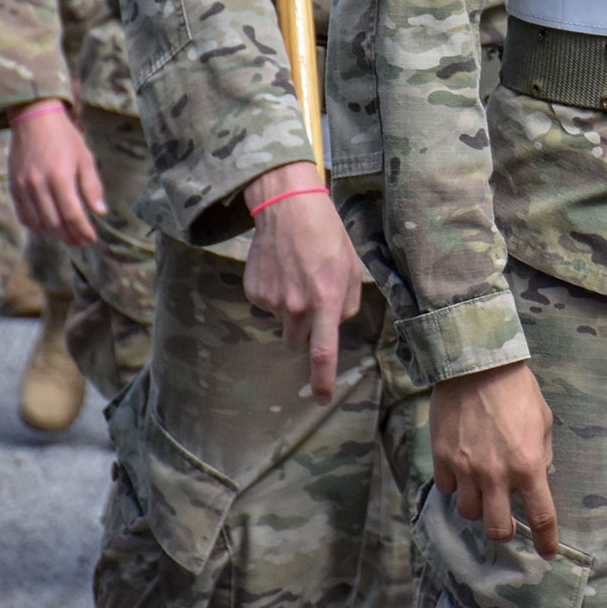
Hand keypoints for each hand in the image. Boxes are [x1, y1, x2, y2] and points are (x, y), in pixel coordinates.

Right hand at [9, 102, 104, 246]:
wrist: (34, 118)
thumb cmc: (64, 137)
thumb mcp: (85, 157)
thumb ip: (92, 186)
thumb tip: (100, 212)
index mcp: (60, 176)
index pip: (72, 214)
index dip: (83, 231)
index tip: (92, 239)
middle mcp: (38, 184)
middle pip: (54, 222)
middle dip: (69, 236)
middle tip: (81, 242)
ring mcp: (23, 186)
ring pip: (37, 222)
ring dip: (53, 235)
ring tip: (67, 238)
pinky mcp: (13, 186)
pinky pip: (22, 214)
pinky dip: (35, 226)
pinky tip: (47, 229)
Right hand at [238, 162, 360, 402]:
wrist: (287, 209)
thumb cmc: (328, 236)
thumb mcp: (353, 268)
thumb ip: (349, 302)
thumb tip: (337, 324)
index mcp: (327, 300)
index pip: (323, 351)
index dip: (323, 378)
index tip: (323, 398)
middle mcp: (297, 306)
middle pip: (298, 343)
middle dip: (306, 334)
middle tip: (312, 304)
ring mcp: (272, 300)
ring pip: (283, 323)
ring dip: (291, 310)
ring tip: (298, 275)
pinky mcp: (254, 291)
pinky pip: (267, 306)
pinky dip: (275, 294)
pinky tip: (282, 269)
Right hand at [434, 363, 557, 554]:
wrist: (476, 366)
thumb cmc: (516, 390)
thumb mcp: (542, 421)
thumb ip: (540, 454)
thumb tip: (538, 476)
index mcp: (528, 465)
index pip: (541, 515)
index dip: (546, 540)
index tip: (547, 553)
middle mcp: (497, 474)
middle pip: (498, 529)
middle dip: (503, 531)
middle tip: (505, 520)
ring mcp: (467, 469)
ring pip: (469, 513)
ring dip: (478, 506)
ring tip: (482, 487)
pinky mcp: (442, 460)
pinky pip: (449, 489)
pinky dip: (457, 486)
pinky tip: (462, 469)